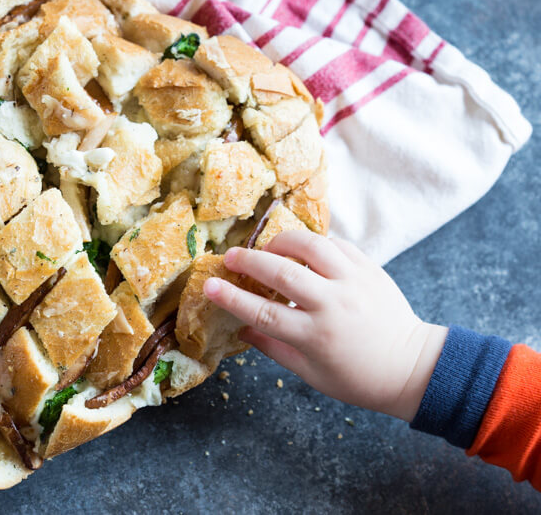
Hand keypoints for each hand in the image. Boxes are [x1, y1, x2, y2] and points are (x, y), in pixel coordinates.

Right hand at [203, 230, 447, 421]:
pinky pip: (336, 244)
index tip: (209, 285)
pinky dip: (314, 243)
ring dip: (282, 242)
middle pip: (282, 273)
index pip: (264, 313)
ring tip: (267, 248)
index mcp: (315, 337)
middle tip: (230, 257)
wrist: (411, 367)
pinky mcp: (370, 268)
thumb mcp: (309, 373)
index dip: (232, 298)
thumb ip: (272, 347)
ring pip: (312, 246)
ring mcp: (354, 283)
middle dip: (250, 261)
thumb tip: (238, 330)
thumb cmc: (356, 378)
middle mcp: (333, 305)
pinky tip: (301, 251)